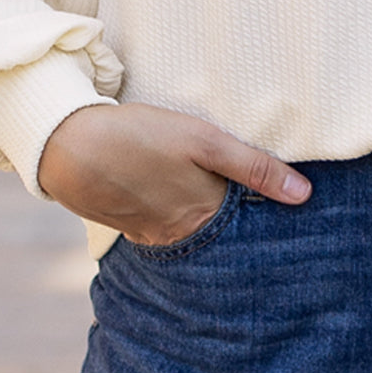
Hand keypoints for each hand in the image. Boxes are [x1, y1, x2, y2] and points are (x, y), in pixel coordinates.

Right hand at [38, 102, 310, 244]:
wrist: (67, 145)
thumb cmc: (140, 137)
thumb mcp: (204, 141)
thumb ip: (254, 167)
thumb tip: (304, 195)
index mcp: (205, 217)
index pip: (250, 229)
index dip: (270, 221)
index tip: (293, 219)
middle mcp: (181, 235)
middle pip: (224, 236)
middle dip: (243, 228)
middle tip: (264, 215)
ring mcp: (152, 234)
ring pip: (195, 232)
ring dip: (210, 222)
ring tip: (225, 205)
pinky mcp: (130, 225)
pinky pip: (166, 228)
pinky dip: (180, 218)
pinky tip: (180, 199)